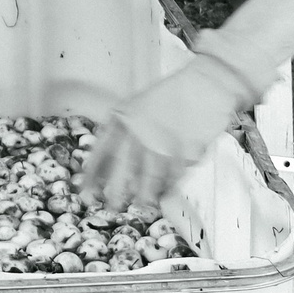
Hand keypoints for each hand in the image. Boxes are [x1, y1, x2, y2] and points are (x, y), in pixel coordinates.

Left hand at [79, 57, 246, 210]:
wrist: (207, 84)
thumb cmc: (170, 97)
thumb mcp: (137, 108)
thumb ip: (122, 134)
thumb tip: (105, 169)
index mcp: (123, 118)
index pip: (101, 152)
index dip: (92, 176)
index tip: (86, 194)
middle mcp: (140, 131)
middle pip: (123, 169)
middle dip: (116, 193)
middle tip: (113, 207)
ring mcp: (164, 142)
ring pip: (150, 178)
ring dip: (144, 194)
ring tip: (142, 202)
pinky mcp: (186, 150)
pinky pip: (175, 176)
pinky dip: (169, 185)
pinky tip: (166, 189)